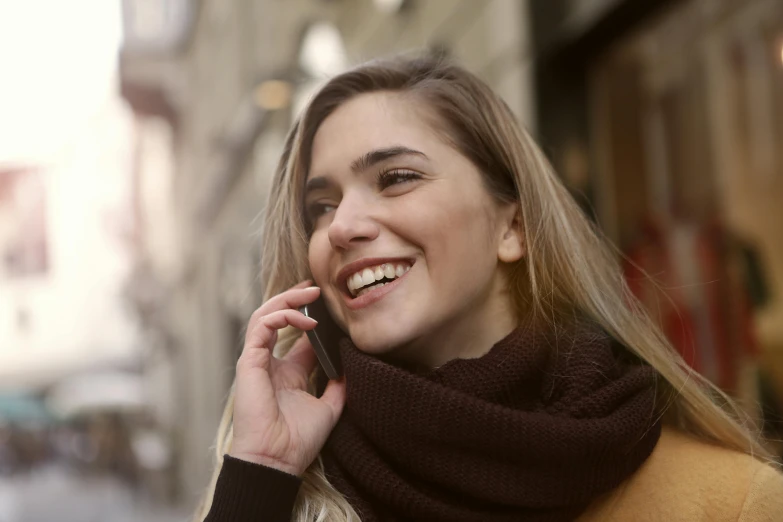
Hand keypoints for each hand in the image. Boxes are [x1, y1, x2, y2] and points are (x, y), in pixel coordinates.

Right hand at [229, 281, 345, 475]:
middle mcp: (271, 363)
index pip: (296, 333)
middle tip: (316, 288)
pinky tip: (306, 319)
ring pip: (265, 315)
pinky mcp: (250, 362)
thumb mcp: (328, 408)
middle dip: (295, 299)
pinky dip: (282, 316)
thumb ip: (338, 386)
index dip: (311, 315)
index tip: (328, 303)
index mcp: (287, 372)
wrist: (277, 461)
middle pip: (278, 318)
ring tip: (310, 293)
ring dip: (287, 300)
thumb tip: (351, 366)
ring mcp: (258, 361)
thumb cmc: (297, 441)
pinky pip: (261, 326)